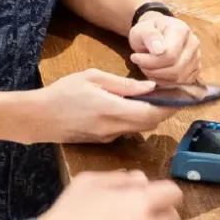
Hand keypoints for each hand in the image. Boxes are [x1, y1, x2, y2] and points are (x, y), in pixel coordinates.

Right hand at [32, 69, 176, 142]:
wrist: (37, 118)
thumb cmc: (62, 92)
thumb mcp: (92, 78)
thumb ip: (123, 84)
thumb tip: (150, 87)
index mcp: (111, 110)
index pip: (151, 114)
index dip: (170, 107)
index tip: (181, 97)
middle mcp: (113, 128)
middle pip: (149, 124)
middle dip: (164, 112)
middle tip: (172, 95)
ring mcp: (108, 137)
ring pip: (139, 129)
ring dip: (150, 116)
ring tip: (155, 99)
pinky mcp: (102, 141)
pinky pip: (126, 131)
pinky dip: (134, 120)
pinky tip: (131, 107)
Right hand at [38, 170, 182, 219]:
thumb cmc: (69, 213)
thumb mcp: (91, 181)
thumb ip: (123, 178)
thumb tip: (142, 182)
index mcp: (143, 203)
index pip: (174, 194)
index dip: (162, 192)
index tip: (150, 196)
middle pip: (172, 219)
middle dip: (158, 214)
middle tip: (134, 216)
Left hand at [128, 13, 200, 84]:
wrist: (158, 33)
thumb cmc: (148, 30)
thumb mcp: (142, 29)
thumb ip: (149, 36)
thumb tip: (158, 50)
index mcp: (182, 31)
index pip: (170, 55)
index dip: (150, 61)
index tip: (134, 57)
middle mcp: (193, 44)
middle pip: (175, 70)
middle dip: (153, 71)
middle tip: (140, 63)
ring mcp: (197, 58)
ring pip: (178, 79)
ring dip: (157, 77)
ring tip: (147, 66)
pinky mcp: (195, 70)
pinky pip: (181, 84)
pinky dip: (165, 82)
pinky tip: (155, 73)